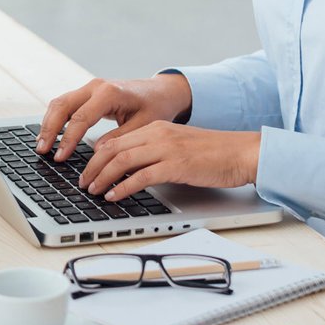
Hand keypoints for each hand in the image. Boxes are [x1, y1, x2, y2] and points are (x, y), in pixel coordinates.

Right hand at [35, 74, 192, 160]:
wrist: (160, 91)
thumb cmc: (155, 107)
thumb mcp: (143, 126)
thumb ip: (119, 138)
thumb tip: (97, 152)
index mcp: (109, 93)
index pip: (80, 118)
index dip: (68, 139)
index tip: (60, 157)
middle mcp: (96, 86)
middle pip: (62, 105)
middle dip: (50, 129)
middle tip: (42, 150)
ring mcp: (90, 87)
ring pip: (60, 102)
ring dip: (49, 123)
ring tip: (42, 145)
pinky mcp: (88, 93)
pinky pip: (66, 103)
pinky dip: (55, 118)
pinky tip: (51, 134)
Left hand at [76, 123, 261, 201]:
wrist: (241, 153)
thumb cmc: (213, 154)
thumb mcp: (177, 147)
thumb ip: (154, 153)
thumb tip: (130, 170)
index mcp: (156, 128)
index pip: (116, 140)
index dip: (96, 156)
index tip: (87, 170)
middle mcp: (157, 134)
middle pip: (112, 148)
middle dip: (92, 167)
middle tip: (83, 182)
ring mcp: (166, 148)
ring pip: (121, 160)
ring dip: (102, 177)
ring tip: (93, 190)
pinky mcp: (176, 165)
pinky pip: (141, 176)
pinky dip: (123, 187)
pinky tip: (114, 196)